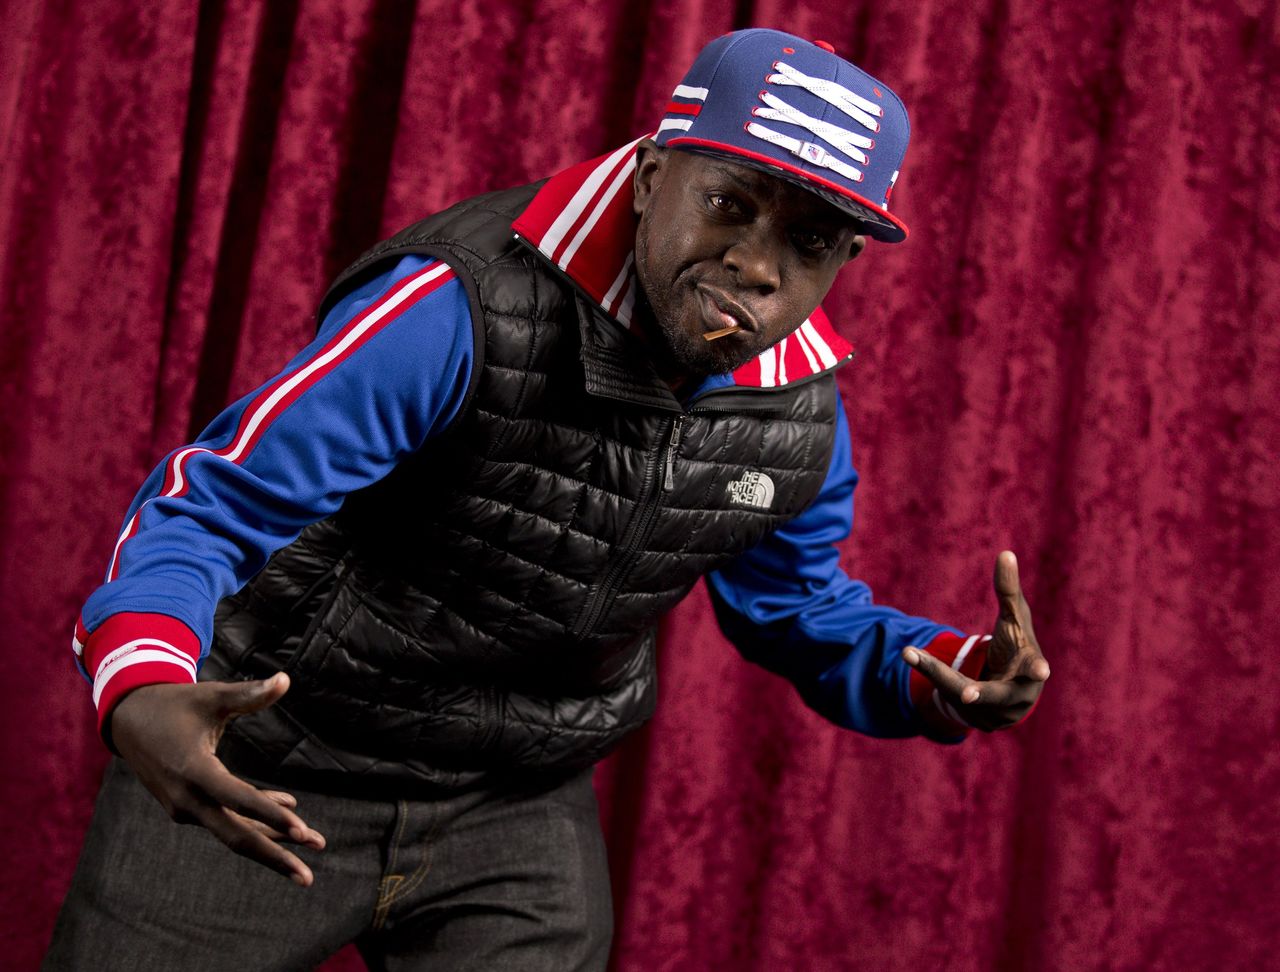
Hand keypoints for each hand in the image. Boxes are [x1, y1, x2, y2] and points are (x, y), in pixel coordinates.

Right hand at [109, 672, 325, 884]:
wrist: (129, 721)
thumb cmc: (175, 704)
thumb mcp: (211, 697)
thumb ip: (249, 694)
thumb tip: (286, 679)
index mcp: (193, 770)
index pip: (238, 799)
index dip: (270, 815)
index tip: (302, 832)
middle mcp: (187, 797)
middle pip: (235, 835)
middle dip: (274, 855)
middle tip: (308, 877)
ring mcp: (185, 807)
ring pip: (233, 830)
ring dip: (271, 839)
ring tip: (313, 844)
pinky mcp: (187, 807)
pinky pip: (226, 819)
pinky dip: (256, 818)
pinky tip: (289, 813)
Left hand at [902, 550, 1049, 731]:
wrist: (1009, 688)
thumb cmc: (1017, 646)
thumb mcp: (1014, 619)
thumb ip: (1008, 590)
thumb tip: (1005, 553)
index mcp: (1032, 669)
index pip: (1035, 668)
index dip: (1037, 669)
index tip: (1042, 670)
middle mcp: (1015, 696)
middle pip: (992, 694)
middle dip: (977, 694)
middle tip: (964, 695)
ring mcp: (994, 712)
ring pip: (960, 694)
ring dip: (936, 675)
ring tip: (910, 653)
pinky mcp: (972, 718)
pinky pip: (944, 696)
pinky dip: (928, 675)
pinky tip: (910, 655)